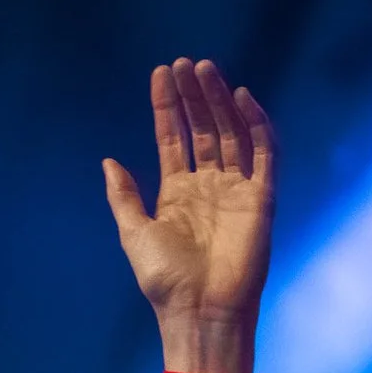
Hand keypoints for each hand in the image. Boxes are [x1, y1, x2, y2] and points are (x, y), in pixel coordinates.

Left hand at [103, 58, 276, 372]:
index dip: (167, 106)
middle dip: (194, 95)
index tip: (161, 73)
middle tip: (185, 63)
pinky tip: (240, 98)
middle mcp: (208, 185)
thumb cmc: (164, 279)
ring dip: (219, 100)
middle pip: (203, 128)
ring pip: (230, 132)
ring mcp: (237, 188)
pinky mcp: (262, 196)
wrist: (199, 309)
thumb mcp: (134, 232)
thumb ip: (123, 196)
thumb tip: (108, 161)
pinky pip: (263, 152)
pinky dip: (255, 124)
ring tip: (205, 69)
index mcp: (177, 192)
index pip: (174, 138)